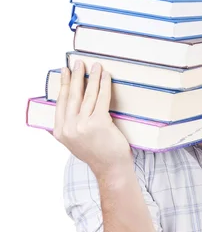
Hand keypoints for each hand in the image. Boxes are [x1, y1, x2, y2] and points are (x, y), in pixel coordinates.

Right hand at [53, 61, 132, 178]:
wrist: (111, 168)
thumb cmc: (97, 153)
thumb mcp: (74, 142)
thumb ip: (67, 127)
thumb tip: (63, 109)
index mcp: (60, 132)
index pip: (61, 102)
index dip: (63, 84)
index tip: (65, 71)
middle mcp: (69, 128)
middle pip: (72, 96)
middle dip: (76, 76)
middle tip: (79, 63)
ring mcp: (83, 126)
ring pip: (87, 95)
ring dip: (92, 77)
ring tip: (95, 66)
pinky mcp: (99, 123)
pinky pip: (101, 98)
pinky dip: (104, 85)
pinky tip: (106, 76)